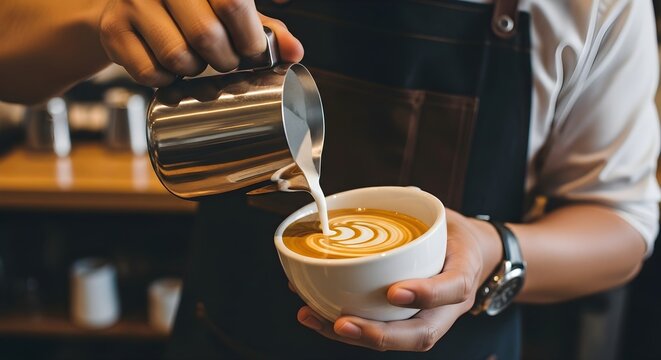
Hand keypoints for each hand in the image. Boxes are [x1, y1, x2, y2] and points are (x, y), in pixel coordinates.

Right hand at [98, 0, 303, 86]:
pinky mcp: (114, 30)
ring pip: (178, 56)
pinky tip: (171, 69)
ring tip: (198, 62)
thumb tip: (295, 51)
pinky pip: (151, 73)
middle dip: (226, 60)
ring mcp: (134, 2)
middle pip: (206, 34)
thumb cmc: (192, 9)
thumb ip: (264, 27)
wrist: (131, 7)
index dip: (250, 36)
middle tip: (228, 62)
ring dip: (195, 71)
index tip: (253, 51)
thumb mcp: (231, 10)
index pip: (233, 3)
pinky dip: (167, 81)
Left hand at [295, 210, 502, 350]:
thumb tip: (395, 191)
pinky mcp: (407, 324)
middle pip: (422, 334)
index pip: (454, 288)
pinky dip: (344, 329)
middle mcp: (449, 306)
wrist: (468, 258)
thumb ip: (420, 207)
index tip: (393, 292)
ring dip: (354, 336)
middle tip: (342, 322)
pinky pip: (380, 332)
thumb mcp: (445, 218)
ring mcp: (428, 319)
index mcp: (463, 273)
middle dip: (380, 334)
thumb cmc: (452, 236)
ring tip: (316, 319)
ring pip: (398, 341)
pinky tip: (315, 315)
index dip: (426, 294)